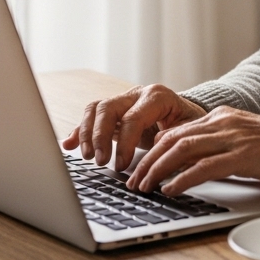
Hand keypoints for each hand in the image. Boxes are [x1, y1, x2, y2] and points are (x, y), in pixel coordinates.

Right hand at [61, 84, 207, 171]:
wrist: (187, 113)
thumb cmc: (189, 123)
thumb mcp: (190, 131)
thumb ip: (176, 139)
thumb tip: (160, 149)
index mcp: (157, 97)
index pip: (133, 118)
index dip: (125, 144)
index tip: (121, 165)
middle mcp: (137, 94)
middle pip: (108, 108)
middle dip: (100, 136)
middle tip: (100, 160)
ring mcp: (123, 101)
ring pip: (95, 109)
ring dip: (87, 133)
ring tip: (87, 157)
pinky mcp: (114, 112)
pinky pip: (91, 117)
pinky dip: (79, 131)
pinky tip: (69, 144)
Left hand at [126, 107, 259, 194]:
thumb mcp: (242, 136)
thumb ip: (216, 142)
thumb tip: (187, 160)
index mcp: (221, 116)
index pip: (177, 130)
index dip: (153, 149)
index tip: (140, 165)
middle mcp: (223, 123)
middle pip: (173, 139)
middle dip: (148, 160)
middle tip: (134, 180)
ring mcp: (232, 138)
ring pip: (181, 150)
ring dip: (157, 169)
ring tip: (144, 186)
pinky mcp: (242, 156)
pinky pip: (204, 167)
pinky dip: (182, 179)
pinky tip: (171, 190)